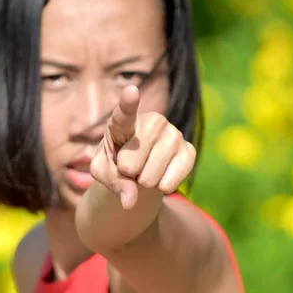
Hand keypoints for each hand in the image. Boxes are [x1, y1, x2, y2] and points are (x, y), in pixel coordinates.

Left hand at [90, 85, 196, 209]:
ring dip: (144, 183)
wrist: (139, 169)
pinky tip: (161, 175)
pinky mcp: (189, 151)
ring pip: (150, 178)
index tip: (131, 91)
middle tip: (129, 167)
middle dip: (126, 175)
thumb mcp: (103, 173)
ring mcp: (173, 134)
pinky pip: (169, 183)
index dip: (128, 103)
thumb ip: (112, 183)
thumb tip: (130, 201)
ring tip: (144, 169)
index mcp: (123, 122)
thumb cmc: (115, 164)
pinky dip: (161, 187)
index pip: (124, 113)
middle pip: (131, 165)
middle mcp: (152, 121)